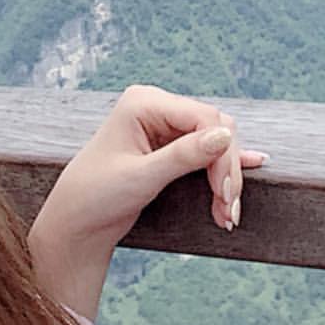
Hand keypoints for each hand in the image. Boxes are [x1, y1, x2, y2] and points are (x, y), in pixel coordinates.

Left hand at [37, 83, 266, 249]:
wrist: (77, 222)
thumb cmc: (97, 195)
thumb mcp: (141, 177)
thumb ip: (184, 155)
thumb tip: (225, 135)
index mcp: (143, 102)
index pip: (203, 118)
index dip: (222, 154)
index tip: (225, 193)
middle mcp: (156, 107)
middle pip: (214, 129)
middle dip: (225, 171)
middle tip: (228, 211)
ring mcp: (163, 125)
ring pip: (215, 142)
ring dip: (225, 178)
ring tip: (226, 215)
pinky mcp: (170, 145)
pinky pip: (205, 150)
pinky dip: (221, 169)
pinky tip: (247, 170)